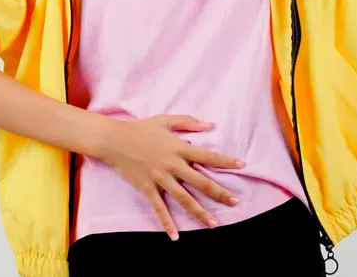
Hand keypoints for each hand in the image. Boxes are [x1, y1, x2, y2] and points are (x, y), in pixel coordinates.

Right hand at [96, 114, 243, 239]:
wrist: (114, 140)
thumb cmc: (141, 128)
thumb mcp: (165, 120)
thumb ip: (188, 121)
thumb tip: (209, 125)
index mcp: (178, 147)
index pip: (207, 156)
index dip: (225, 161)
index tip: (242, 165)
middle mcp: (172, 165)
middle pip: (200, 182)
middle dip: (219, 193)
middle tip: (235, 203)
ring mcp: (159, 178)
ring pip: (183, 199)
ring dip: (199, 212)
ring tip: (213, 223)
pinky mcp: (147, 188)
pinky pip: (159, 208)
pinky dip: (167, 222)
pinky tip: (175, 236)